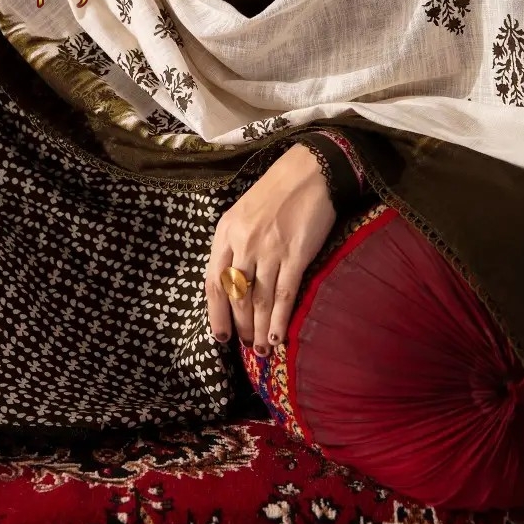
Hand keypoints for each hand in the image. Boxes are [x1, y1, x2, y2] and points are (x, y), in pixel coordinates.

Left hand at [205, 143, 335, 355]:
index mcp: (226, 232)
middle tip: (246, 346)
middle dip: (239, 326)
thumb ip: (235, 243)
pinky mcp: (295, 254)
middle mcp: (243, 243)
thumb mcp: (243, 213)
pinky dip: (279, 320)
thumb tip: (234, 281)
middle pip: (235, 295)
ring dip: (258, 330)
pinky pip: (283, 295)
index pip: (213, 281)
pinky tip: (277, 338)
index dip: (215, 312)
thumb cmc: (276, 192)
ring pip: (257, 300)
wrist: (310, 171)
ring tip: (261, 352)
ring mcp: (269, 250)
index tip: (220, 336)